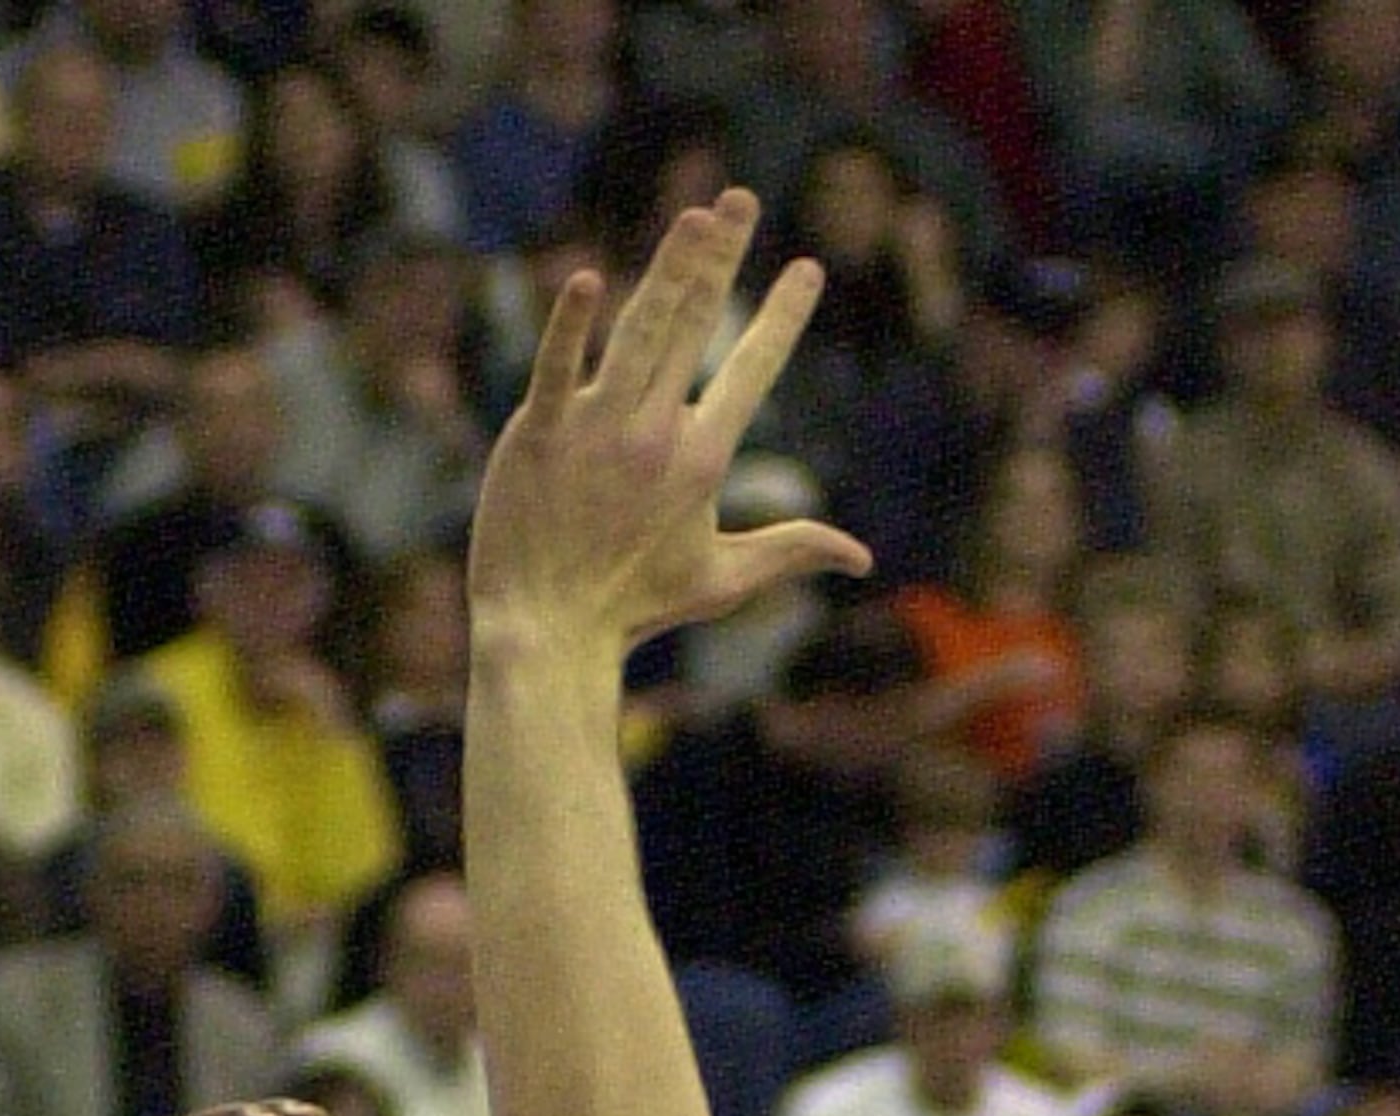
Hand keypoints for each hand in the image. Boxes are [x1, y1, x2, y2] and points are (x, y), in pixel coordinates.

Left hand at [471, 192, 869, 663]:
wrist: (549, 633)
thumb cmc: (632, 608)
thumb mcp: (721, 580)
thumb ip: (790, 550)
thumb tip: (862, 558)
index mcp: (700, 460)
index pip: (752, 372)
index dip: (780, 318)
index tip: (807, 270)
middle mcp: (654, 434)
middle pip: (694, 327)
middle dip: (722, 259)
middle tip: (741, 199)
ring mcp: (594, 428)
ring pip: (638, 333)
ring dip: (669, 270)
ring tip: (696, 219)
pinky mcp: (537, 431)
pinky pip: (555, 366)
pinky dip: (570, 325)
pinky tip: (588, 279)